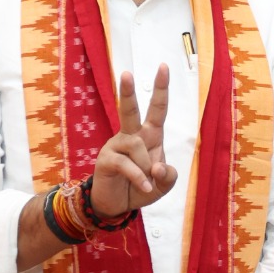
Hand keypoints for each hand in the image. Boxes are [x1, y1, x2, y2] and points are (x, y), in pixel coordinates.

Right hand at [91, 67, 179, 218]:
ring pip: (135, 144)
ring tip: (147, 182)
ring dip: (146, 166)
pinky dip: (138, 177)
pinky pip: (126, 164)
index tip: (164, 66)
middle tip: (126, 73)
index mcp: (149, 136)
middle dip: (128, 92)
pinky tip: (143, 186)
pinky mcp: (105, 160)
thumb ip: (168, 176)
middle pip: (130, 111)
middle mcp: (131, 136)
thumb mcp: (162, 185)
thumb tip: (158, 167)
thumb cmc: (141, 188)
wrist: (117, 206)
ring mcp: (116, 146)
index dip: (161, 89)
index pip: (157, 109)